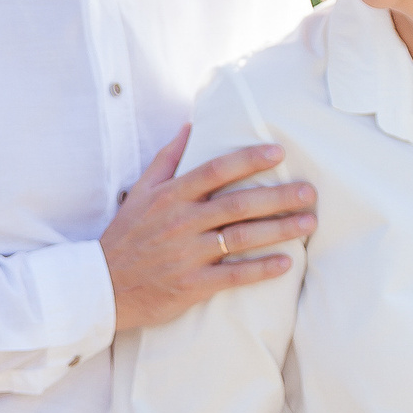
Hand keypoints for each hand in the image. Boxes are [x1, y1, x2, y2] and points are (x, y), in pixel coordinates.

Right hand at [104, 127, 314, 330]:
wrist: (103, 286)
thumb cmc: (126, 236)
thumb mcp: (140, 192)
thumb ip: (167, 158)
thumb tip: (190, 125)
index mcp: (171, 196)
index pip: (216, 170)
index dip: (249, 159)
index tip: (279, 153)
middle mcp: (182, 222)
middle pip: (239, 203)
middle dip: (278, 196)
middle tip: (309, 192)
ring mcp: (188, 254)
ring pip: (241, 237)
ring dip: (279, 230)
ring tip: (308, 223)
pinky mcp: (192, 285)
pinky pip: (234, 275)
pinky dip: (261, 269)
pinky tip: (286, 263)